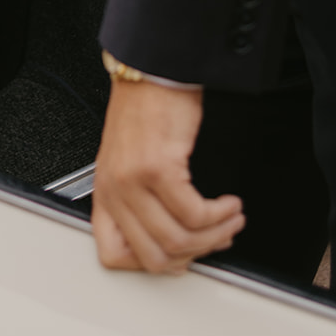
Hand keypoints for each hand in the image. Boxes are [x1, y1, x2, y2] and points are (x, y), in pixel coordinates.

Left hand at [92, 79, 244, 273]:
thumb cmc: (143, 110)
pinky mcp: (159, 166)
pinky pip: (195, 214)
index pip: (112, 255)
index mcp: (104, 193)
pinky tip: (229, 203)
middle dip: (194, 256)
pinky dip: (220, 215)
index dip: (151, 264)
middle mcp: (115, 190)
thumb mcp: (129, 162)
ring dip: (215, 236)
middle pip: (154, 257)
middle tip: (214, 240)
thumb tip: (176, 243)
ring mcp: (134, 180)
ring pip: (179, 240)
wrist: (151, 71)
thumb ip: (140, 202)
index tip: (180, 256)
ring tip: (230, 219)